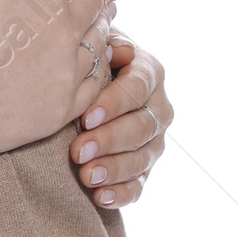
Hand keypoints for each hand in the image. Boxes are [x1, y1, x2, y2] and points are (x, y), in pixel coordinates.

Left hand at [69, 34, 170, 208]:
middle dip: (109, 140)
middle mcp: (158, 106)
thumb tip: (110, 46)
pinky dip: (121, 193)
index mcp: (149, 70)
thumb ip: (101, 41)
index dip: (114, 103)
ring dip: (114, 169)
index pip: (137, 88)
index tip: (86, 117)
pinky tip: (100, 197)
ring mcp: (155, 139)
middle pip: (141, 127)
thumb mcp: (95, 39)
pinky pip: (140, 184)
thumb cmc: (88, 51)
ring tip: (86, 176)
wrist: (89, 73)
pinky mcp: (145, 165)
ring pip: (142, 158)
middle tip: (78, 150)